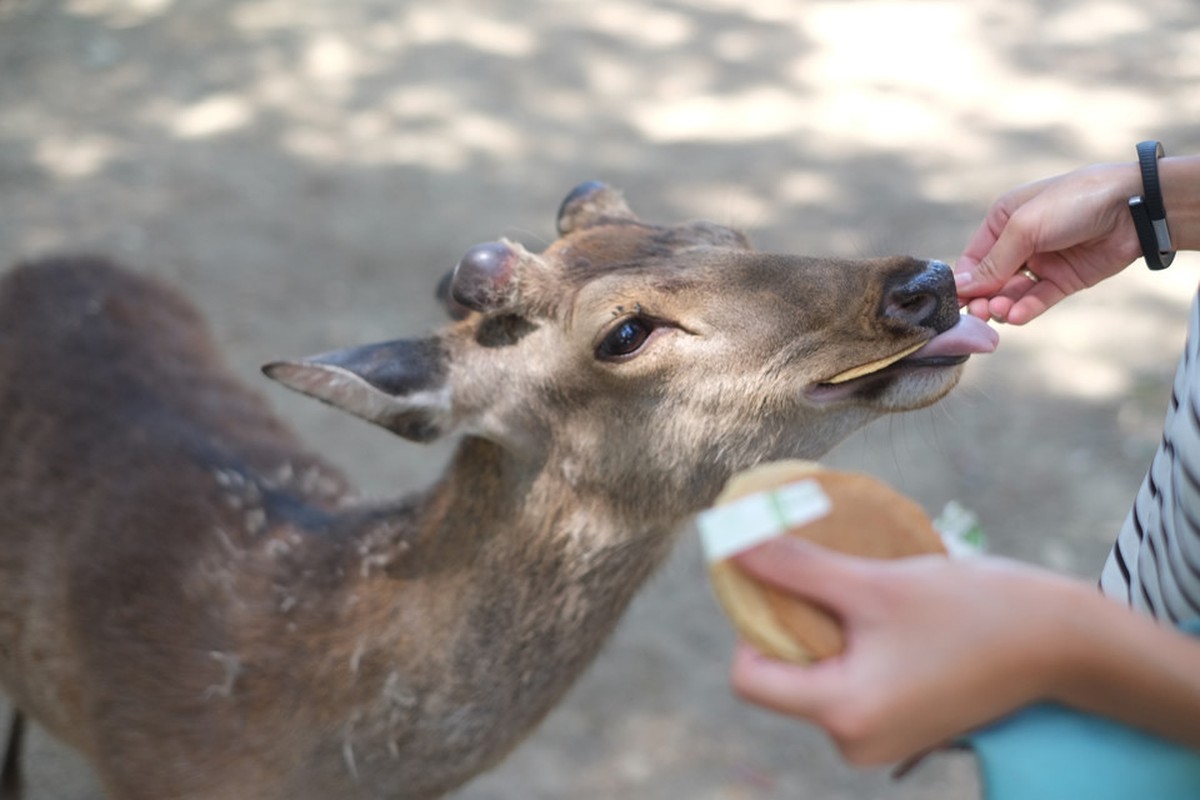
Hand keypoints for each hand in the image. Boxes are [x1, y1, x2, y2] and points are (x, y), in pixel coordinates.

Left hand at [728, 539, 1086, 764]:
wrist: (1064, 643)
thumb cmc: (973, 610)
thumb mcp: (874, 583)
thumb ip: (796, 567)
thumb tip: (730, 542)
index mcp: (844, 715)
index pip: (748, 674)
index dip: (752, 622)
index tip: (783, 579)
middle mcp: (855, 743)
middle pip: (780, 676)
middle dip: (794, 623)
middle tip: (832, 579)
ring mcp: (879, 741)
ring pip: (815, 676)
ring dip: (827, 630)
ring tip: (872, 597)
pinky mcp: (901, 728)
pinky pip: (848, 683)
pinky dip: (854, 645)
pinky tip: (888, 616)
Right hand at [954, 162, 1142, 324]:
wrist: (1132, 206)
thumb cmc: (1073, 202)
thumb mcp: (1024, 227)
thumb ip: (993, 262)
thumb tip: (962, 288)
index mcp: (1003, 222)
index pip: (975, 259)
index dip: (966, 281)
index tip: (958, 301)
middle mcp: (1019, 243)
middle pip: (991, 280)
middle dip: (983, 297)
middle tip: (979, 312)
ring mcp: (1042, 263)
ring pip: (1012, 293)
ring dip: (1003, 305)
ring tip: (1000, 312)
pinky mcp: (1063, 280)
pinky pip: (1038, 299)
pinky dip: (1025, 309)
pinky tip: (1016, 315)